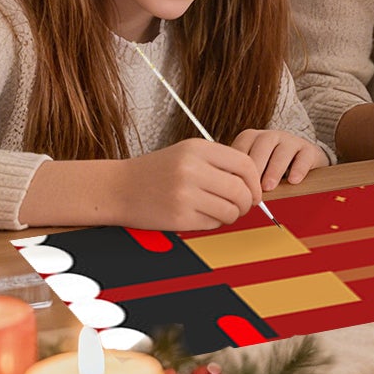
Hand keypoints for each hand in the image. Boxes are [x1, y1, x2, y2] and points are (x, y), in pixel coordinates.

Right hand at [118, 139, 264, 229]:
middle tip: (242, 206)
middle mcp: (192, 169)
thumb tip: (253, 181)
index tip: (254, 190)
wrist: (118, 188)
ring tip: (221, 211)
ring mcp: (185, 194)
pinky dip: (214, 223)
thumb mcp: (187, 153)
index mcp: (197, 149)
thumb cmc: (156, 171)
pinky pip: (213, 223)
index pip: (245, 164)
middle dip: (247, 202)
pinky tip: (203, 216)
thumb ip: (219, 162)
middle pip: (241, 190)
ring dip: (232, 215)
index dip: (254, 181)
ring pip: (230, 210)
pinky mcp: (178, 217)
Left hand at [231, 129, 327, 189]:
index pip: (242, 147)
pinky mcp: (309, 149)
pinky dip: (298, 169)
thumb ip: (242, 176)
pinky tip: (293, 181)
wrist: (302, 164)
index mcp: (252, 138)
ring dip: (274, 170)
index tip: (236, 186)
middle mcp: (271, 136)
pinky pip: (304, 156)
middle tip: (251, 188)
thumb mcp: (254, 170)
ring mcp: (291, 141)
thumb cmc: (270, 170)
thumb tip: (227, 192)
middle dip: (256, 168)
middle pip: (262, 146)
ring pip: (282, 151)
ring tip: (269, 187)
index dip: (238, 167)